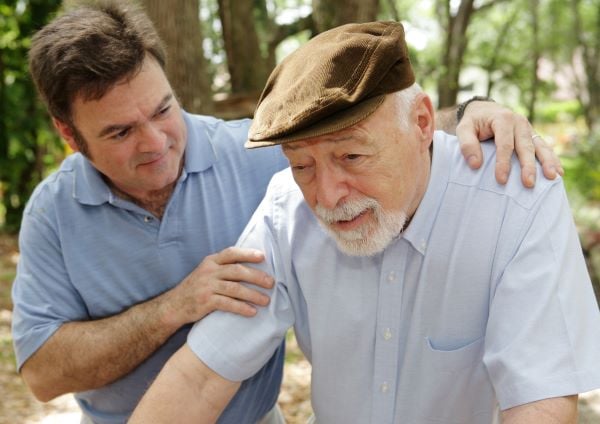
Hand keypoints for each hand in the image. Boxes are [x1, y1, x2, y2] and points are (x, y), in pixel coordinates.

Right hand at [160, 247, 274, 328]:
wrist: (174, 305)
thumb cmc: (197, 287)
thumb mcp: (208, 272)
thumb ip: (225, 267)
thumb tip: (253, 267)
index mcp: (211, 261)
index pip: (231, 253)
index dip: (247, 253)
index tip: (263, 256)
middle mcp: (209, 271)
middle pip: (237, 271)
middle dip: (256, 276)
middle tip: (271, 283)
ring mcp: (207, 286)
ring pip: (235, 288)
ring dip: (253, 295)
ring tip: (266, 301)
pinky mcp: (205, 302)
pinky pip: (227, 304)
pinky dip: (241, 307)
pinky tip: (252, 312)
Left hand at [456, 101, 563, 187]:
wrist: (484, 110)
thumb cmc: (473, 122)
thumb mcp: (463, 129)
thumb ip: (466, 144)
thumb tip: (475, 164)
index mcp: (503, 119)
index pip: (504, 144)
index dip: (503, 163)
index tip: (501, 180)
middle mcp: (519, 122)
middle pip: (525, 146)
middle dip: (528, 166)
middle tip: (528, 183)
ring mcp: (528, 129)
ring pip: (540, 146)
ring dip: (547, 162)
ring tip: (553, 177)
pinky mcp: (532, 135)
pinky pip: (544, 147)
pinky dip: (552, 159)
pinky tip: (558, 173)